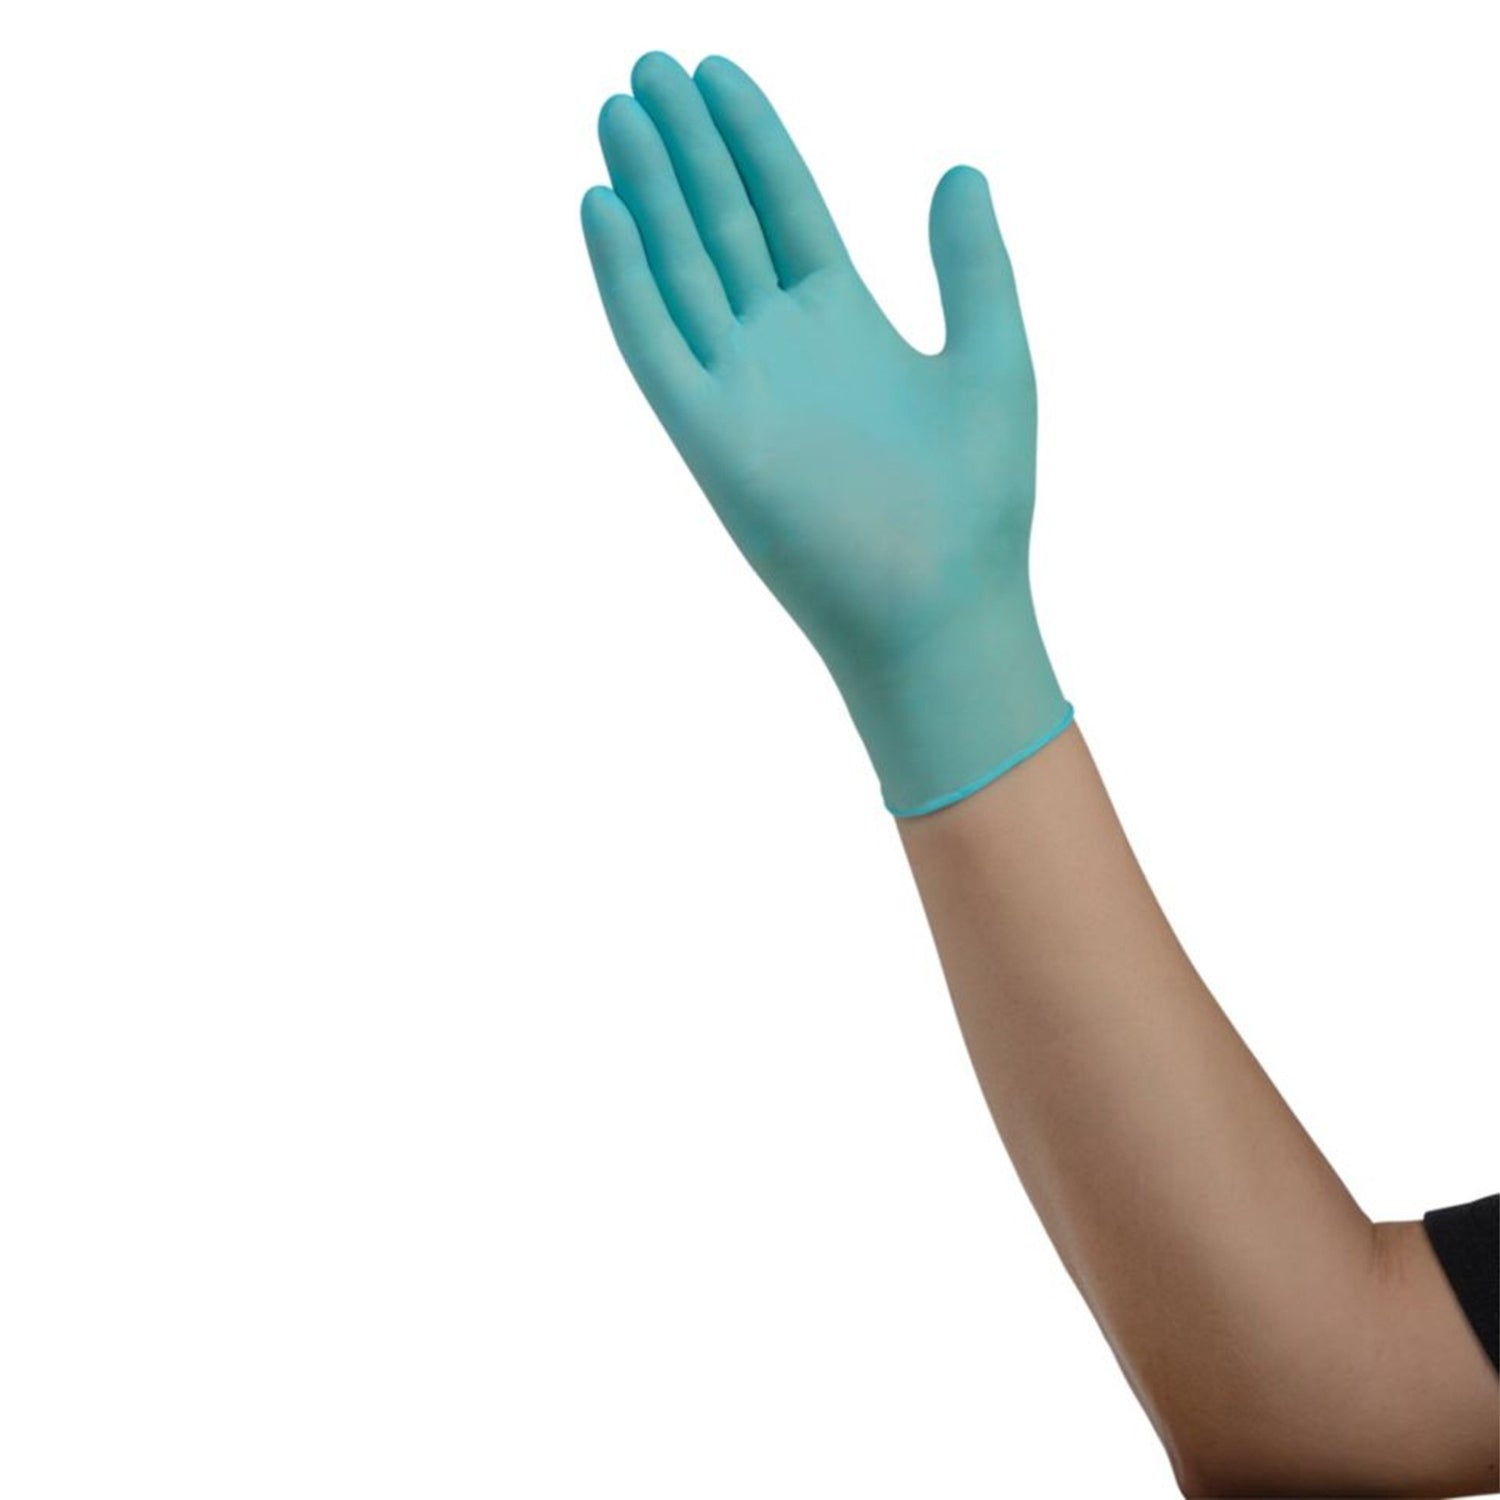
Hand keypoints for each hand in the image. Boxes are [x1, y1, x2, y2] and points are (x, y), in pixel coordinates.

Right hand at [581, 52, 1070, 815]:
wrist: (941, 608)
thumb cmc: (978, 500)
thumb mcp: (992, 356)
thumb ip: (972, 264)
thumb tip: (960, 169)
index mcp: (844, 322)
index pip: (784, 207)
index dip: (751, 138)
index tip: (717, 72)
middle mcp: (782, 346)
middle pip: (719, 224)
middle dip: (685, 146)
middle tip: (646, 67)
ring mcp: (740, 387)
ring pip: (680, 268)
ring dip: (647, 190)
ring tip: (619, 111)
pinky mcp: (708, 437)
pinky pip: (654, 343)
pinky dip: (625, 278)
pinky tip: (602, 207)